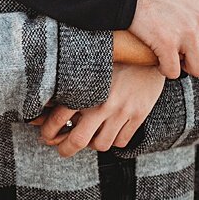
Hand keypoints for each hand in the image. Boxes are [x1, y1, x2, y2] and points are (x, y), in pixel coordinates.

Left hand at [31, 64, 167, 156]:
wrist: (150, 50)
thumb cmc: (117, 56)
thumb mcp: (91, 66)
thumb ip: (72, 83)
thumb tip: (48, 104)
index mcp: (87, 88)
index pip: (57, 120)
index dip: (48, 132)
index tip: (47, 135)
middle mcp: (103, 102)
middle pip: (77, 141)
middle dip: (65, 149)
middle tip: (63, 148)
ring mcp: (122, 110)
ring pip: (101, 144)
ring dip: (93, 144)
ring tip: (91, 136)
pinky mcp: (139, 114)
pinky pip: (121, 141)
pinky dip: (114, 140)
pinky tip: (111, 131)